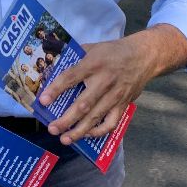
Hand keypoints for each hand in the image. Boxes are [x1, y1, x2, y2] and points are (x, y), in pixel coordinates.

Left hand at [36, 36, 151, 144]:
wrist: (144, 56)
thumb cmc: (113, 51)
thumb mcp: (92, 47)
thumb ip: (74, 57)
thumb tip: (53, 68)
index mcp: (93, 64)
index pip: (70, 77)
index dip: (55, 89)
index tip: (43, 101)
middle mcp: (104, 81)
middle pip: (83, 104)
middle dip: (66, 119)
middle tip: (52, 128)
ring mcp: (115, 95)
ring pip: (96, 117)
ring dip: (79, 130)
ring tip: (65, 139)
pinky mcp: (123, 104)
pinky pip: (111, 122)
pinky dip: (99, 131)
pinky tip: (86, 135)